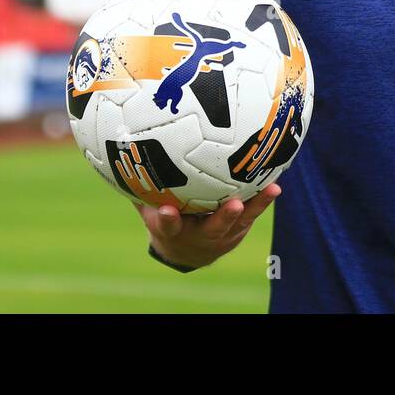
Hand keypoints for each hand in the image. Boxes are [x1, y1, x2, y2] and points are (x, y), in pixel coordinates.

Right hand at [134, 183, 280, 270]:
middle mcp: (197, 235)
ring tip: (270, 191)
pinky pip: (252, 214)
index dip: (166, 220)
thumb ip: (138, 181)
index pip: (166, 226)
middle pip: (211, 230)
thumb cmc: (165, 216)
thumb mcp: (147, 203)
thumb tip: (118, 143)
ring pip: (238, 223)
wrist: (185, 251)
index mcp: (171, 230)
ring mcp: (221, 234)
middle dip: (222, 219)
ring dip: (254, 208)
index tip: (164, 211)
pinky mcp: (237, 229)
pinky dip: (263, 200)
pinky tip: (275, 185)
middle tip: (232, 206)